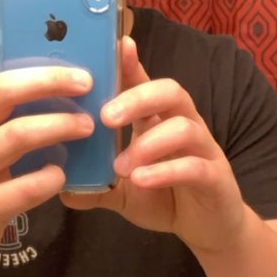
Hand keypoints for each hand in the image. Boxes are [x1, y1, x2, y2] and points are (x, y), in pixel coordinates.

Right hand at [0, 0, 93, 276]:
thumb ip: (7, 106)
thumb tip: (57, 69)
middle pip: (1, 90)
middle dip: (47, 78)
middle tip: (85, 77)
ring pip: (15, 135)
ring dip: (58, 126)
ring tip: (88, 123)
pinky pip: (22, 187)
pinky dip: (49, 178)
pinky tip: (65, 173)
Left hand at [62, 37, 247, 256]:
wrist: (208, 230)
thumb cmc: (164, 197)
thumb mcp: (122, 192)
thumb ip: (96, 185)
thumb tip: (60, 186)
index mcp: (157, 120)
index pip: (144, 83)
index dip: (131, 64)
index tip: (115, 46)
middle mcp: (184, 125)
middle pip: (170, 92)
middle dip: (137, 98)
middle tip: (106, 117)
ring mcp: (203, 149)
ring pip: (184, 127)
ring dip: (148, 144)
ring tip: (121, 167)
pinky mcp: (215, 177)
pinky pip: (195, 166)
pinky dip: (166, 171)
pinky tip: (142, 180)